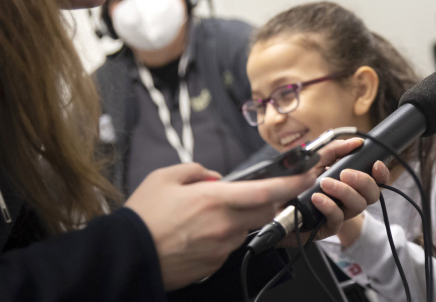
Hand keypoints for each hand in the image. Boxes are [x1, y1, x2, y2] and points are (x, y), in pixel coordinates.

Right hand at [125, 162, 316, 290]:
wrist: (128, 256)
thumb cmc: (143, 217)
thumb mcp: (165, 177)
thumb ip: (195, 170)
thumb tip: (213, 176)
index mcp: (215, 199)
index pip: (267, 191)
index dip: (293, 183)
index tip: (308, 176)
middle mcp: (225, 224)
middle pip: (264, 210)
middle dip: (265, 200)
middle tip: (245, 193)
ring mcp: (221, 247)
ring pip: (245, 228)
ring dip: (238, 218)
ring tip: (204, 216)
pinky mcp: (215, 265)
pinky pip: (229, 245)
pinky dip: (223, 236)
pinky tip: (198, 234)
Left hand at [282, 138, 389, 244]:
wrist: (273, 204)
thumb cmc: (296, 182)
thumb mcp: (314, 161)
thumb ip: (334, 150)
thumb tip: (355, 142)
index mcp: (349, 182)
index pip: (375, 180)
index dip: (381, 173)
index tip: (376, 164)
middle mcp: (348, 198)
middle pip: (372, 195)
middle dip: (363, 182)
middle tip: (346, 173)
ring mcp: (339, 213)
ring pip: (357, 207)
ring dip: (343, 192)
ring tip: (325, 183)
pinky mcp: (326, 228)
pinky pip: (336, 219)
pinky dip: (329, 206)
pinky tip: (318, 198)